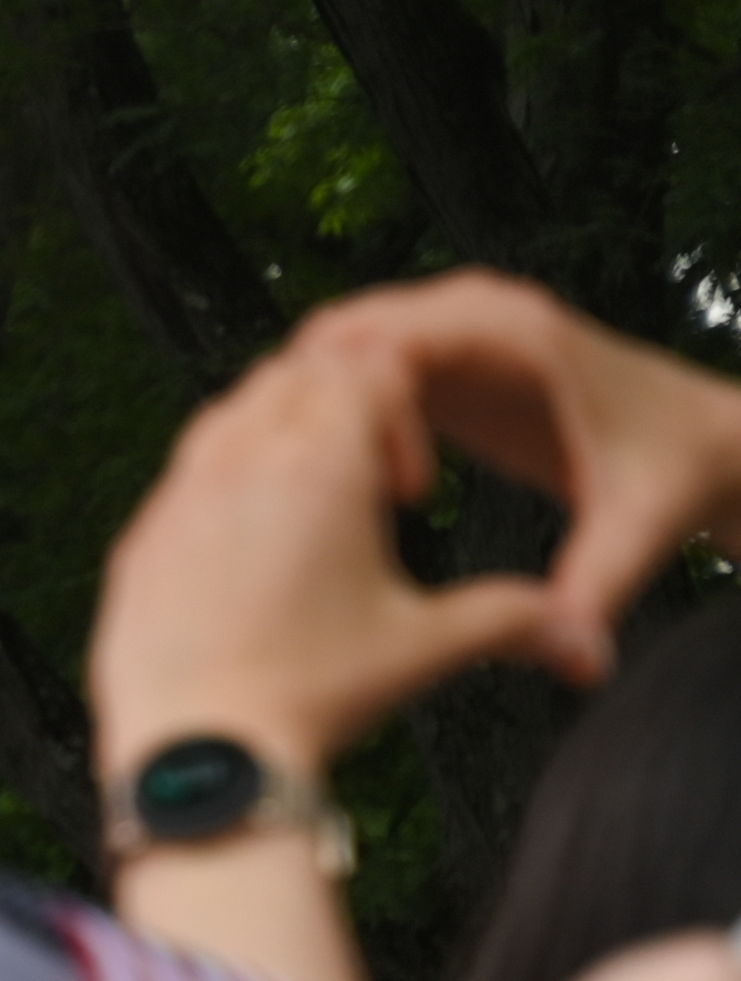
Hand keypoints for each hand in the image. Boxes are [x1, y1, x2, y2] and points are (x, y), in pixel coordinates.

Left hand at [89, 308, 559, 782]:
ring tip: (318, 498)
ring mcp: (178, 500)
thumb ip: (511, 619)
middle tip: (373, 474)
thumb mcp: (426, 647)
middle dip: (342, 403)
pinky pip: (180, 476)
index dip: (407, 403)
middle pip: (297, 376)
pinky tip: (251, 534)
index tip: (414, 487)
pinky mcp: (138, 544)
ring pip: (228, 413)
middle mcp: (240, 463)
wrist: (201, 760)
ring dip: (278, 430)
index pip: (371, 366)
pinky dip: (220, 478)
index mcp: (321, 463)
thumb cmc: (310, 700)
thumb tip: (584, 638)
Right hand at [288, 269, 740, 681]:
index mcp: (517, 335)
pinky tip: (309, 484)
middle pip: (345, 330)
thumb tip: (580, 664)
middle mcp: (480, 315)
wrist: (703, 444)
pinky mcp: (448, 361)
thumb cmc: (672, 480)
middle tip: (281, 493)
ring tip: (284, 493)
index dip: (360, 408)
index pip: (392, 337)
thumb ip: (597, 591)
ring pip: (338, 346)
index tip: (372, 492)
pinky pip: (355, 369)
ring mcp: (459, 332)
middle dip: (303, 403)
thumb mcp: (635, 535)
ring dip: (303, 407)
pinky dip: (324, 412)